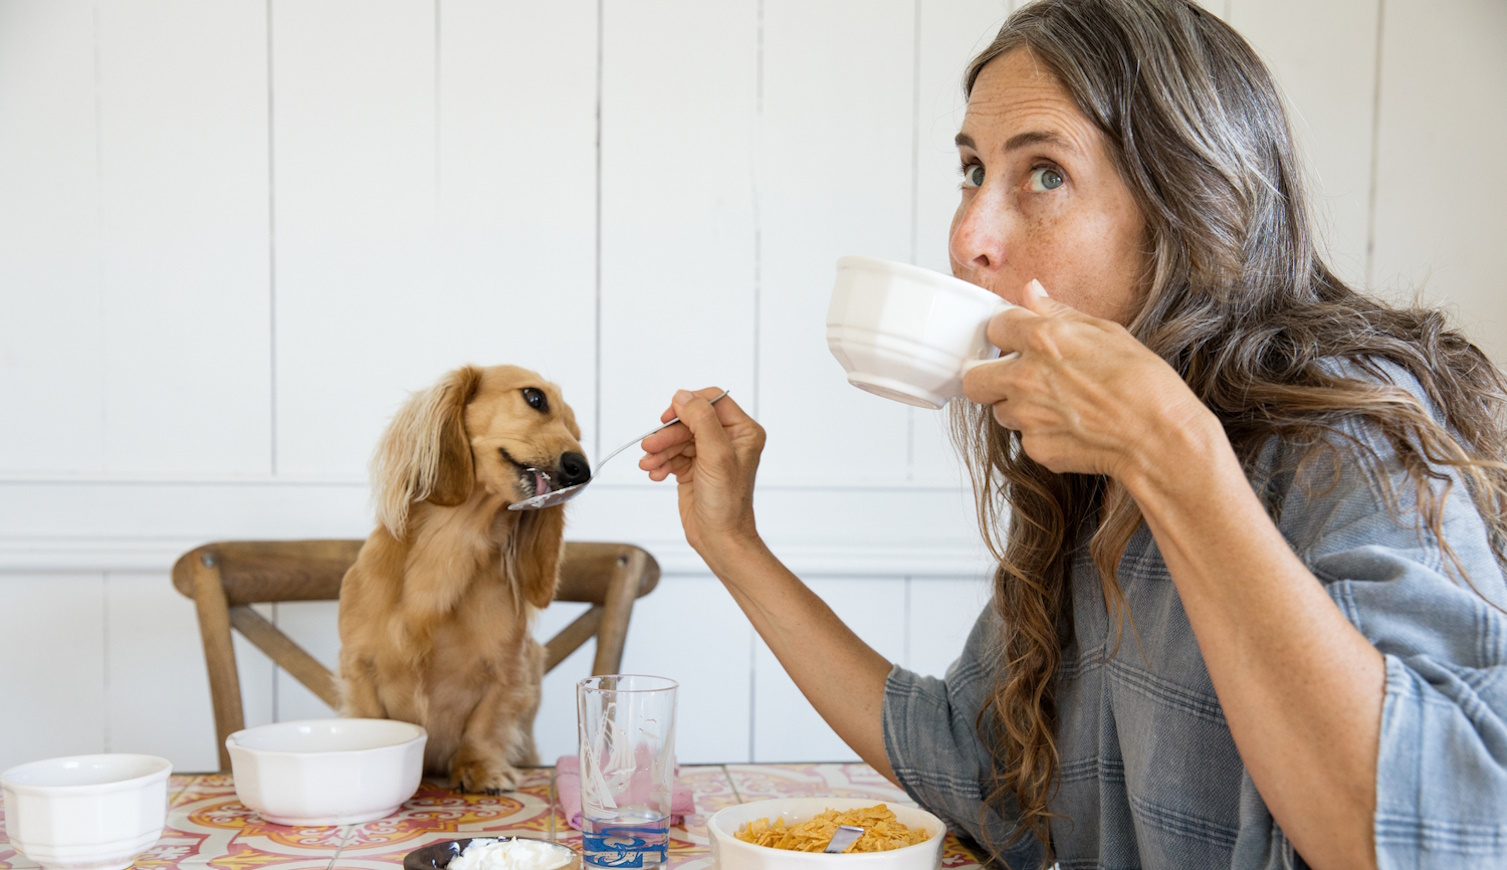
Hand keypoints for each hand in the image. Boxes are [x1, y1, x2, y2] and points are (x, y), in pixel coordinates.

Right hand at [639, 388, 766, 569]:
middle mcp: (728, 439)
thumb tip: (683, 396)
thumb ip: (701, 420)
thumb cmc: (727, 503)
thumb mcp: (716, 456)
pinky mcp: (693, 468)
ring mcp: (709, 454)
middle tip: (650, 446)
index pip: (712, 401)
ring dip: (660, 450)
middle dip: (667, 434)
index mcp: (743, 431)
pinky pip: (671, 455)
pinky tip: (656, 473)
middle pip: (689, 420)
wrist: (719, 538)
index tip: (668, 416)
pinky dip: (661, 463)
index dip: (688, 405)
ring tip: (650, 465)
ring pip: (677, 438)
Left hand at [962, 279, 1214, 484]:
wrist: (1157, 436)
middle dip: (989, 376)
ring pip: (1000, 411)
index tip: (1017, 340)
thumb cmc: (1143, 384)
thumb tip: (1032, 292)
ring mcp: (1026, 416)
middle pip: (974, 378)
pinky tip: (1072, 428)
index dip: (1008, 333)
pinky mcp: (1035, 447)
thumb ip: (1059, 312)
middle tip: (1016, 378)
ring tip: (1058, 405)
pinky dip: (1042, 434)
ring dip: (1019, 407)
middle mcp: (1025, 377)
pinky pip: (1025, 438)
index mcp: (1041, 340)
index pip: (995, 327)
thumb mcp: (1106, 331)